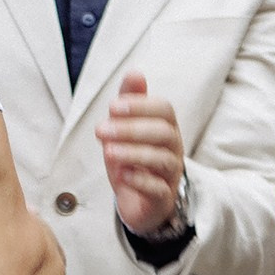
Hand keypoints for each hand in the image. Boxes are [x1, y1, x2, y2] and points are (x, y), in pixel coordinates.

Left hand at [97, 72, 185, 233]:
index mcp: (166, 128)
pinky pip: (158, 189)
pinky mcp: (162, 199)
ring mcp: (170, 175)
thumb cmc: (134, 160)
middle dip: (131, 128)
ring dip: (133, 153)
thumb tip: (135, 72)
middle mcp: (173, 149)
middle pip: (164, 133)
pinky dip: (140, 180)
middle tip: (101, 130)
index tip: (112, 107)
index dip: (140, 106)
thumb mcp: (127, 128)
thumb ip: (131, 101)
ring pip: (162, 160)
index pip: (164, 110)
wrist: (140, 202)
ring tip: (108, 151)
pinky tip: (122, 174)